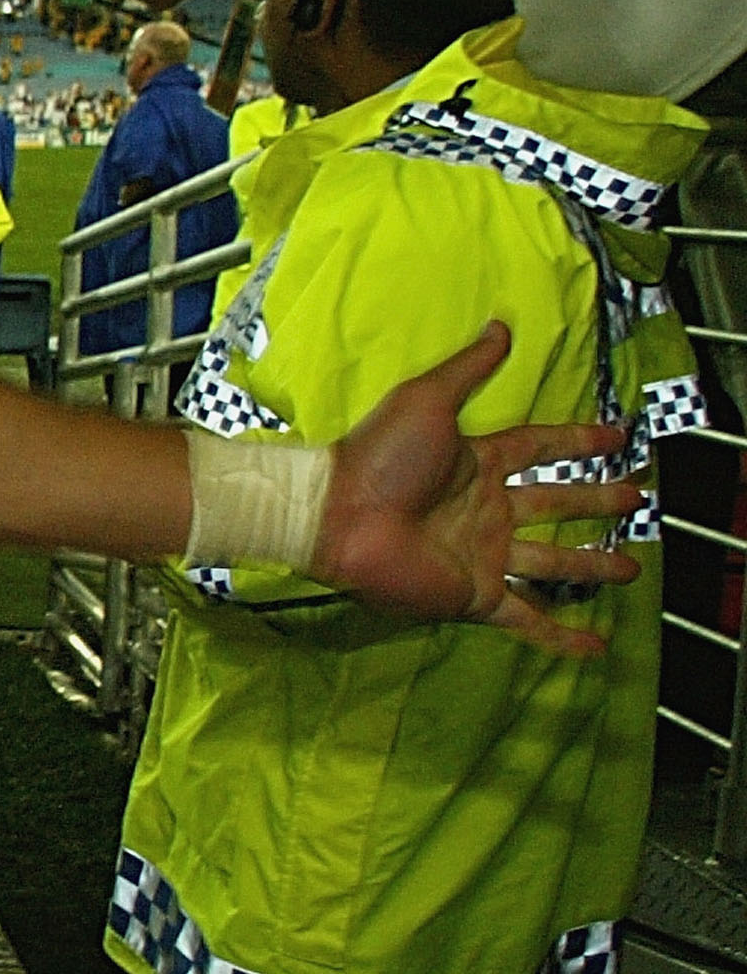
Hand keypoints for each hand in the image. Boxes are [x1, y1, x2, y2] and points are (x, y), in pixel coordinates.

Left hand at [310, 324, 644, 655]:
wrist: (337, 514)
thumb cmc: (376, 455)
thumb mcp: (427, 399)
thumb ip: (468, 368)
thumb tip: (500, 326)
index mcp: (477, 463)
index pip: (539, 448)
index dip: (577, 442)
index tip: (617, 438)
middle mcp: (486, 510)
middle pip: (555, 504)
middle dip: (595, 502)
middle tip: (637, 498)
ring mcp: (483, 554)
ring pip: (552, 563)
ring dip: (590, 567)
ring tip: (630, 569)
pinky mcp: (476, 594)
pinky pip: (527, 619)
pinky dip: (561, 637)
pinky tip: (593, 647)